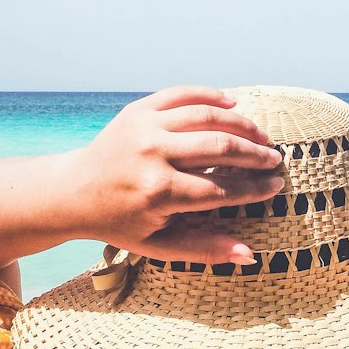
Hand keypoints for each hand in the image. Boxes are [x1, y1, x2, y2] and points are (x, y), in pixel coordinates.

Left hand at [71, 86, 283, 265]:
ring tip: (260, 136)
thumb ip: (204, 249)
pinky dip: (211, 96)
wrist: (73, 191)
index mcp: (159, 192)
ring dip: (241, 125)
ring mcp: (144, 127)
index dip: (254, 189)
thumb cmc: (120, 222)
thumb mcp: (157, 245)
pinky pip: (182, 94)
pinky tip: (233, 104)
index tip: (276, 186)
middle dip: (255, 155)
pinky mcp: (138, 109)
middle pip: (220, 147)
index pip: (222, 188)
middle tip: (274, 160)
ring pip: (207, 116)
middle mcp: (153, 155)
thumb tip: (249, 255)